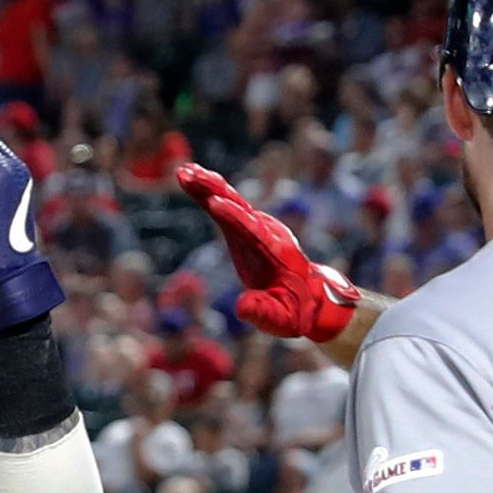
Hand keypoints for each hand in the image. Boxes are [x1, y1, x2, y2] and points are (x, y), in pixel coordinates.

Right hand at [176, 163, 358, 341]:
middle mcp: (267, 233)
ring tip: (182, 171)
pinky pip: (227, 206)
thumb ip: (261, 313)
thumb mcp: (280, 320)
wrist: (310, 298)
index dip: (233, 217)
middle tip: (190, 175)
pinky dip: (208, 193)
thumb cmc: (294, 312)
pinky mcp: (247, 228)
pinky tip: (191, 179)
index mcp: (274, 253)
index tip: (214, 202)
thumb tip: (241, 308)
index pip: (252, 231)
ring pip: (232, 200)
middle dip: (215, 191)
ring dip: (208, 185)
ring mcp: (258, 227)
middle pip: (239, 207)